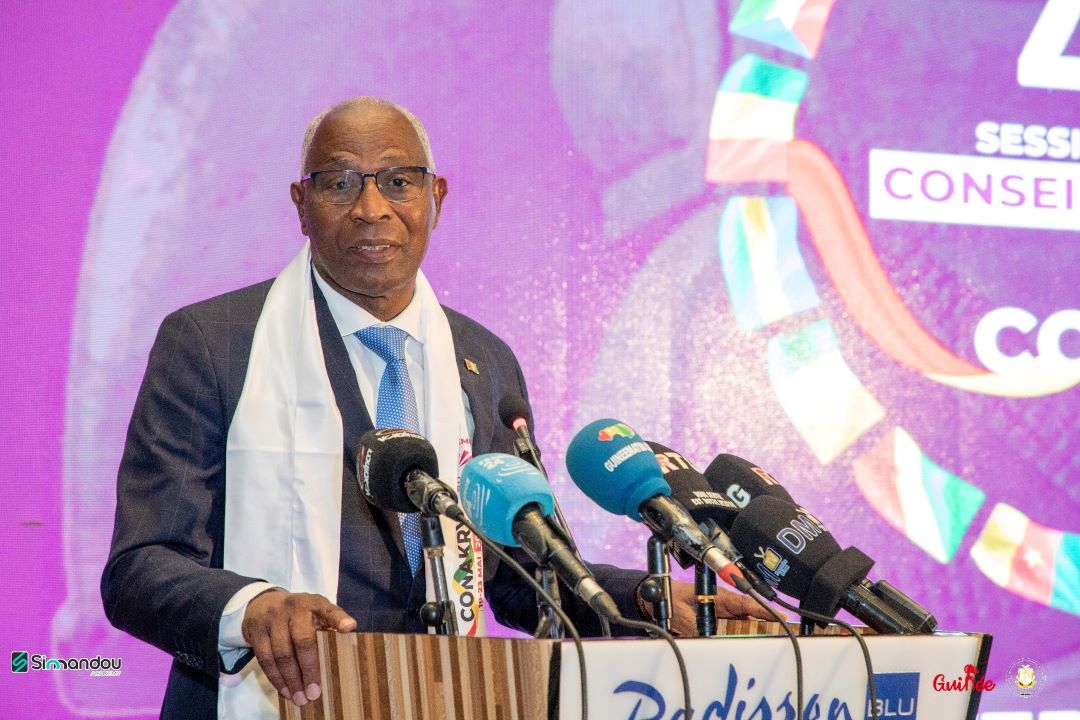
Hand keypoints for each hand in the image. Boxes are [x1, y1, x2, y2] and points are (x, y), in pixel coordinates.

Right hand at [242, 589, 356, 706]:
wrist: (263, 602)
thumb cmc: (299, 615)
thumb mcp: (316, 612)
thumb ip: (329, 627)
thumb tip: (345, 654)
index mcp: (315, 604)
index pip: (329, 610)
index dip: (339, 619)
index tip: (349, 628)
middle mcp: (294, 608)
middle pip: (302, 639)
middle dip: (309, 668)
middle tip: (314, 693)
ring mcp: (273, 618)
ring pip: (281, 653)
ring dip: (291, 680)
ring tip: (300, 698)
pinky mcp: (256, 630)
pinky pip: (265, 658)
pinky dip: (275, 678)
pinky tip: (285, 690)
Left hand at [653, 580, 784, 635]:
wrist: (655, 599)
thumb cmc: (669, 597)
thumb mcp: (679, 611)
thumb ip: (691, 625)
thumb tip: (703, 639)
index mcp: (717, 597)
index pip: (744, 604)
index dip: (762, 611)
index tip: (780, 617)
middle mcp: (722, 607)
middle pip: (748, 617)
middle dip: (765, 626)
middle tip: (782, 635)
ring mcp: (720, 617)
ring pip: (742, 627)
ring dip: (752, 635)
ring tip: (769, 645)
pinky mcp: (714, 626)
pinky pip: (730, 634)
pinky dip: (738, 641)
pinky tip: (745, 651)